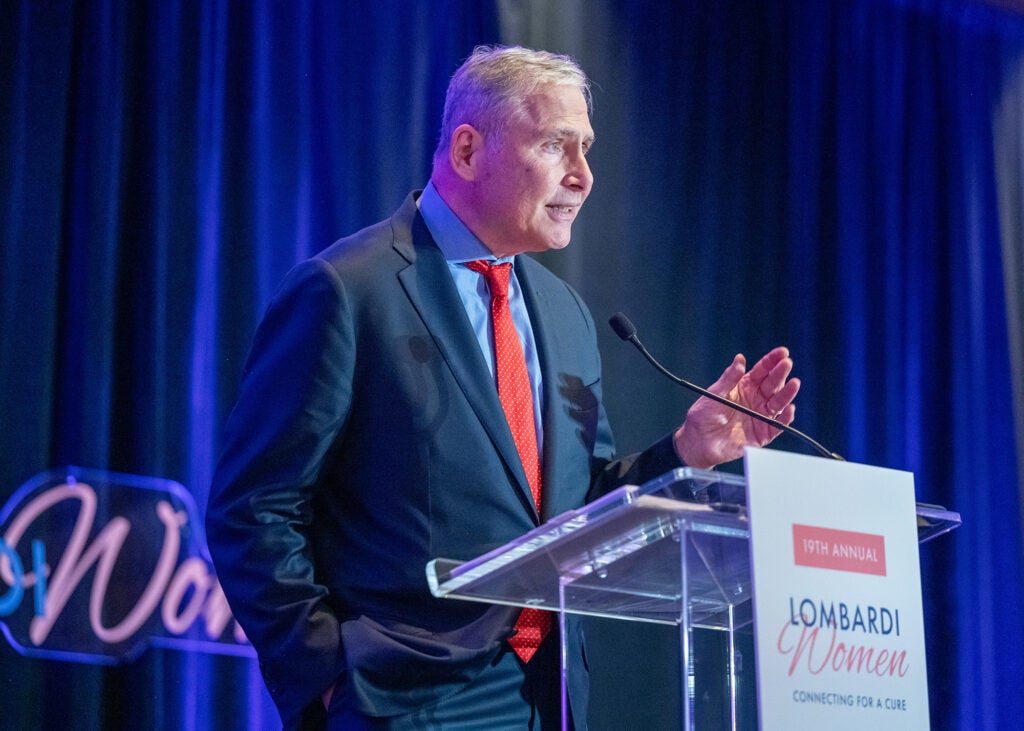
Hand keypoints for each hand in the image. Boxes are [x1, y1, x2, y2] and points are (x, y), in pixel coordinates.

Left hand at [673, 347, 799, 468]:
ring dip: (787, 393)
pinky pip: (778, 425)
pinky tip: (789, 408)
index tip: (783, 352)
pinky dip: (785, 418)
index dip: (772, 361)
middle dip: (781, 373)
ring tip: (794, 384)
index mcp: (745, 386)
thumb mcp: (715, 394)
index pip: (762, 370)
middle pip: (773, 384)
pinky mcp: (763, 433)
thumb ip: (729, 379)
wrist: (698, 441)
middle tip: (787, 363)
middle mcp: (756, 399)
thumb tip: (740, 359)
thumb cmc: (704, 415)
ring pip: (778, 402)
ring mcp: (761, 415)